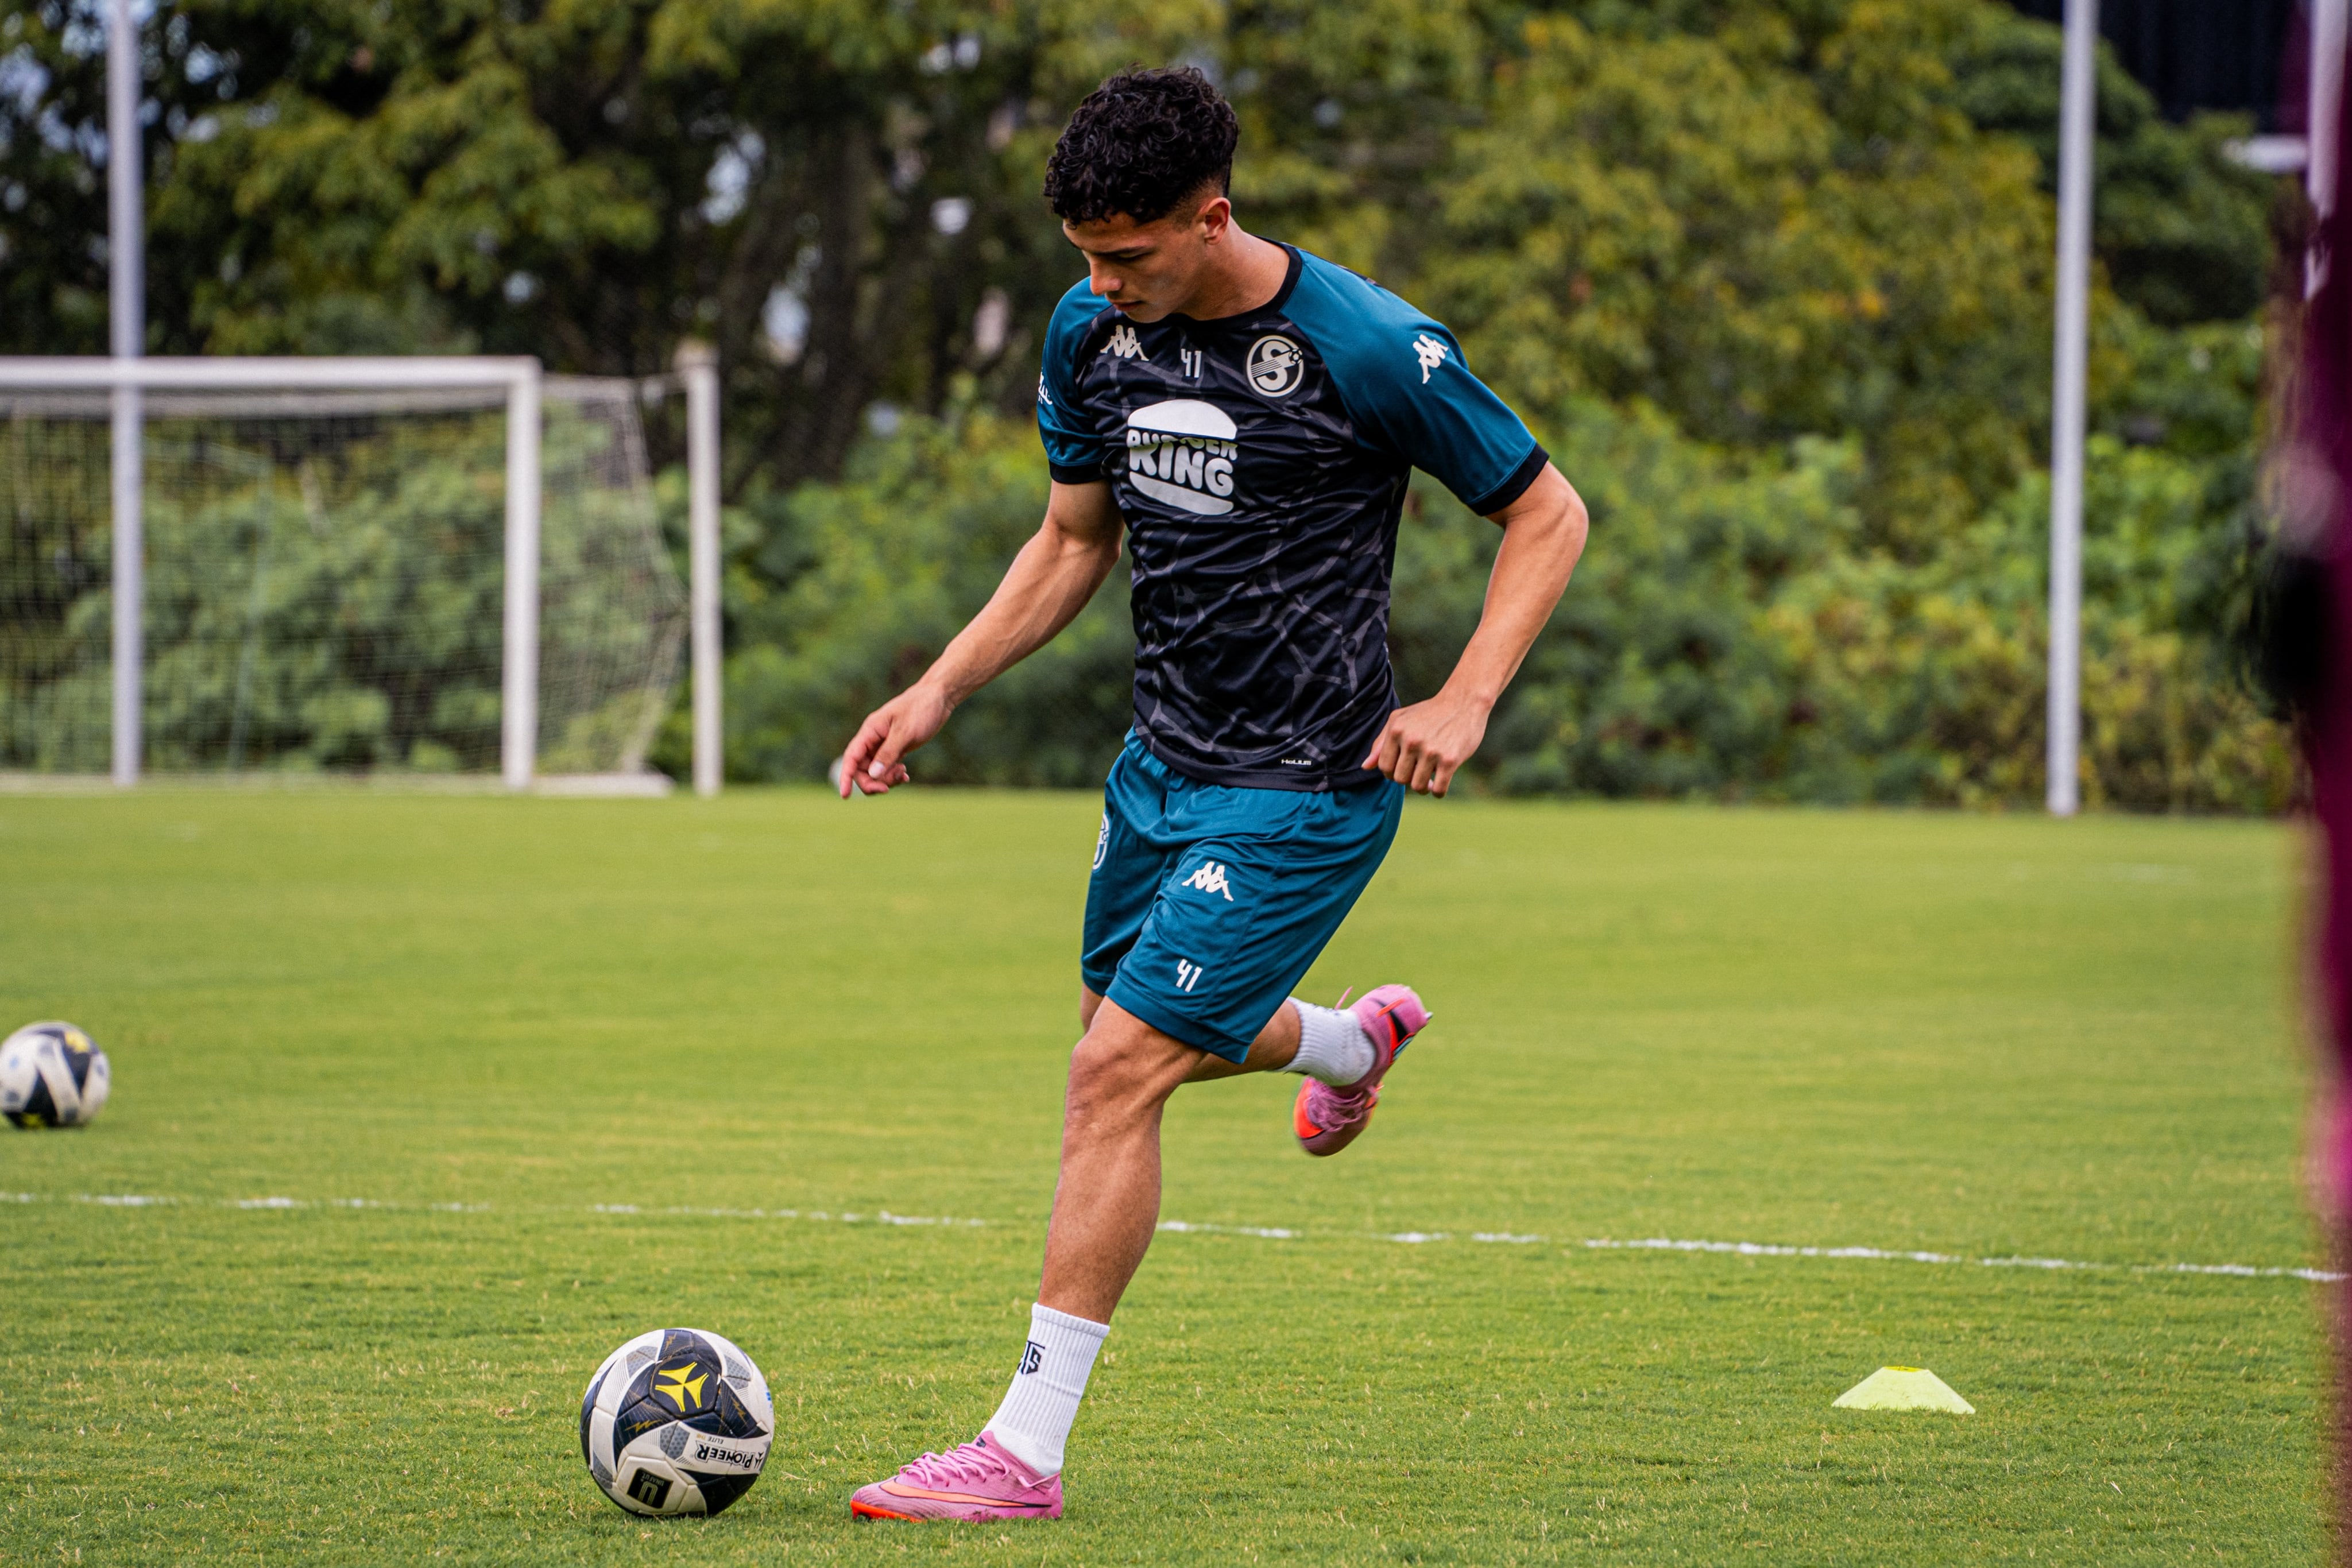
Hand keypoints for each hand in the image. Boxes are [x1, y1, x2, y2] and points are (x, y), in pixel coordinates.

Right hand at [838, 682, 953, 796]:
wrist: (938, 698)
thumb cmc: (920, 709)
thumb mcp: (905, 732)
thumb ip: (888, 753)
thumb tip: (873, 775)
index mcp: (870, 731)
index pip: (851, 757)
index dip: (845, 777)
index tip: (845, 795)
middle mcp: (873, 739)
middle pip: (861, 769)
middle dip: (872, 782)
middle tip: (888, 787)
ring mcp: (884, 745)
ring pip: (875, 771)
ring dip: (885, 779)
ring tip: (902, 774)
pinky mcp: (896, 749)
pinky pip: (887, 769)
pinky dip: (893, 776)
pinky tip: (905, 776)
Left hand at [1361, 691, 1489, 795]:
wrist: (1464, 701)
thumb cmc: (1430, 713)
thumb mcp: (1400, 719)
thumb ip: (1381, 742)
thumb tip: (1365, 767)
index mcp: (1397, 730)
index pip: (1384, 767)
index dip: (1392, 772)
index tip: (1405, 767)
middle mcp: (1411, 740)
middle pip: (1400, 779)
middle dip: (1408, 779)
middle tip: (1419, 771)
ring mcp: (1431, 751)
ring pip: (1418, 786)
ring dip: (1424, 787)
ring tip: (1429, 778)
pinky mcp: (1450, 760)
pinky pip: (1438, 789)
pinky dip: (1438, 792)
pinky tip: (1440, 784)